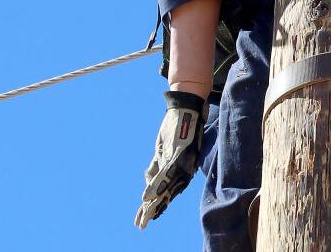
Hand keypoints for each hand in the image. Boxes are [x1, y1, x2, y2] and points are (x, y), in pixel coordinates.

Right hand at [134, 91, 208, 228]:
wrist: (188, 106)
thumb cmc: (180, 126)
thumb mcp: (164, 147)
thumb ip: (158, 163)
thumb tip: (147, 178)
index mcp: (179, 167)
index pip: (167, 190)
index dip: (157, 205)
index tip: (147, 218)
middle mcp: (182, 166)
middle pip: (166, 192)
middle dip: (153, 208)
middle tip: (142, 224)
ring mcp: (180, 160)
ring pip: (166, 185)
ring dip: (154, 200)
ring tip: (144, 214)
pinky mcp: (177, 151)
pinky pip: (165, 171)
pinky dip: (156, 183)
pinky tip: (148, 194)